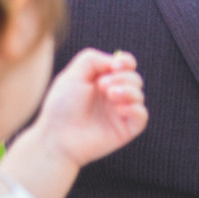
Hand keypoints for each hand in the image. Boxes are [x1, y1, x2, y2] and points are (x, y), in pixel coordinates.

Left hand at [32, 48, 147, 168]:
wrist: (57, 138)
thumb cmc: (61, 107)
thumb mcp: (72, 75)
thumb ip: (93, 59)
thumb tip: (116, 61)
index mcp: (101, 80)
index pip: (125, 66)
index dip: (126, 62)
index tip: (116, 65)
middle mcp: (112, 96)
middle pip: (134, 78)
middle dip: (122, 77)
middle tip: (102, 85)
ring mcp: (119, 113)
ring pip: (139, 95)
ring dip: (128, 90)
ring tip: (110, 94)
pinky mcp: (125, 130)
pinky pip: (142, 116)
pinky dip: (135, 108)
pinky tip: (120, 109)